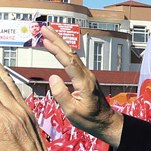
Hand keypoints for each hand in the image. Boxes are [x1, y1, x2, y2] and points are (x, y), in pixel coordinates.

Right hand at [40, 26, 123, 147]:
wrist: (106, 122)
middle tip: (45, 29)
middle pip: (70, 53)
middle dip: (57, 39)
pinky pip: (73, 61)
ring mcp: (87, 76)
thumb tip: (53, 77)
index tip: (46, 41)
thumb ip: (61, 94)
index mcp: (83, 83)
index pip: (68, 62)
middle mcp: (86, 76)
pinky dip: (63, 52)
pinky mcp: (85, 78)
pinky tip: (58, 49)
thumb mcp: (72, 111)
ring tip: (48, 35)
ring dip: (60, 44)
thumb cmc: (90, 119)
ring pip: (72, 55)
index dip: (57, 50)